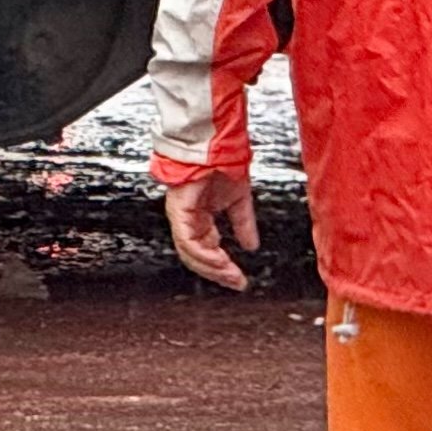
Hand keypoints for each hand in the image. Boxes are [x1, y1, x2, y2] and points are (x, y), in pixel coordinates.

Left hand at [164, 167, 258, 290]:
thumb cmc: (223, 166)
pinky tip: (220, 260)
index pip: (207, 250)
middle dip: (218, 272)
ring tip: (230, 274)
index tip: (239, 279)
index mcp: (201, 220)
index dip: (222, 267)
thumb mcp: (240, 202)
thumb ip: (244, 225)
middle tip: (237, 282)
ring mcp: (181, 218)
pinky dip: (204, 253)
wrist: (215, 147)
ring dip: (211, 267)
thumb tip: (252, 246)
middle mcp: (189, 221)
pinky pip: (188, 241)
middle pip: (197, 257)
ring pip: (190, 253)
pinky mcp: (179, 213)